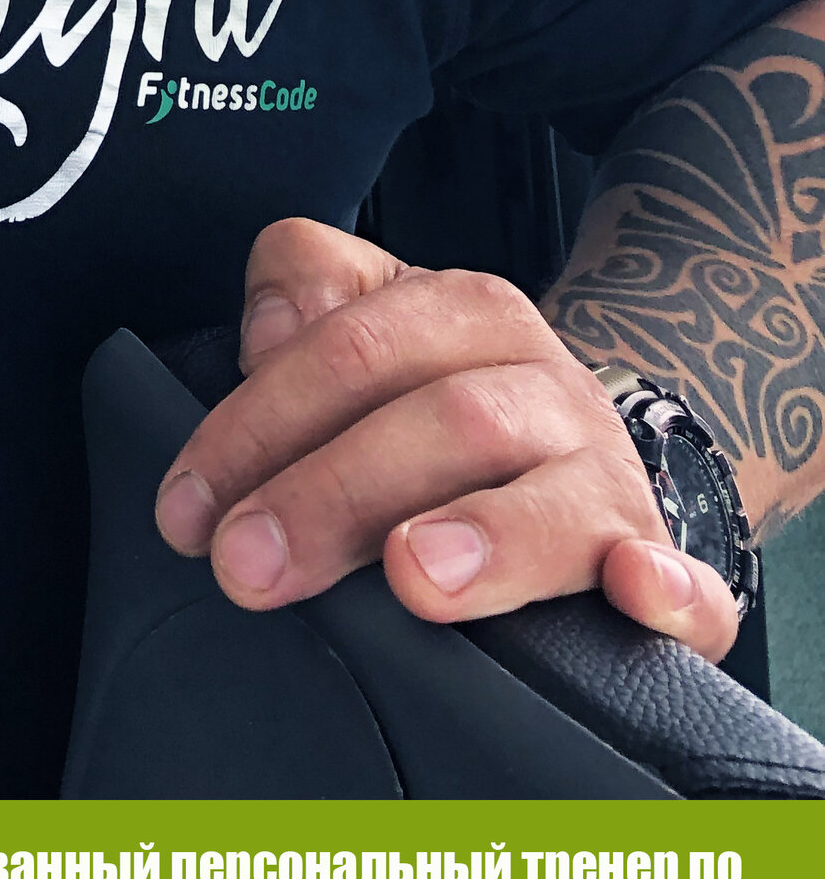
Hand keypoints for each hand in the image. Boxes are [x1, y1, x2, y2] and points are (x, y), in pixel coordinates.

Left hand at [153, 218, 741, 661]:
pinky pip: (690, 580)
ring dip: (486, 536)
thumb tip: (273, 320)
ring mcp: (608, 478)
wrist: (575, 452)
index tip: (188, 508)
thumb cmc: (436, 399)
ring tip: (415, 574)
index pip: (348, 349)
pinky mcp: (661, 566)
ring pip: (553, 493)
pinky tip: (631, 590)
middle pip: (441, 421)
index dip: (255, 425)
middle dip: (331, 496)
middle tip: (249, 565)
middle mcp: (542, 386)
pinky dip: (669, 588)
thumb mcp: (367, 321)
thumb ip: (306, 289)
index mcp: (461, 316)